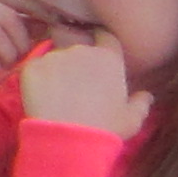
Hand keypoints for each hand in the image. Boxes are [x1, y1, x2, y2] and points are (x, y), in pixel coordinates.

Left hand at [17, 39, 149, 140]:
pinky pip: (34, 69)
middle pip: (77, 49)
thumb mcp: (131, 120)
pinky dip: (37, 80)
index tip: (95, 57)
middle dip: (76, 63)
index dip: (99, 44)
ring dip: (56, 72)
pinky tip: (42, 99)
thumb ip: (140, 104)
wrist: (68, 139)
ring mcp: (54, 57)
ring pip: (54, 59)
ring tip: (57, 97)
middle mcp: (81, 51)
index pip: (105, 37)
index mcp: (108, 58)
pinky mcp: (32, 67)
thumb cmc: (105, 129)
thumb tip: (146, 96)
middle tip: (74, 87)